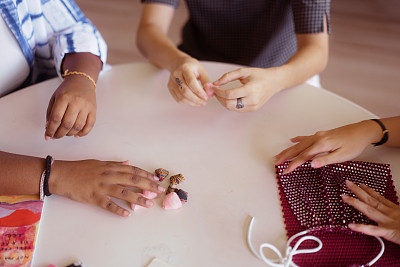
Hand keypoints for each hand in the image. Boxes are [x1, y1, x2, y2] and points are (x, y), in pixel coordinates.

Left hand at [45, 74, 96, 138]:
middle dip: (59, 134)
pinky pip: (89, 125)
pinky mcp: (93, 110)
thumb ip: (50, 113)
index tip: (48, 135)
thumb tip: (49, 128)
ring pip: (78, 126)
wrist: (82, 81)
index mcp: (64, 98)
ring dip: (70, 134)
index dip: (51, 129)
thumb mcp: (55, 97)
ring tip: (65, 134)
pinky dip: (83, 133)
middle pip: (67, 124)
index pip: (56, 118)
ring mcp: (86, 106)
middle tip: (55, 136)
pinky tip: (77, 134)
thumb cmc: (67, 90)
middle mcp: (76, 102)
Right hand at [50, 160, 165, 216]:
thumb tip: (127, 163)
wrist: (61, 174)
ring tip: (149, 203)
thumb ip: (114, 164)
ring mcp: (102, 187)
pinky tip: (127, 214)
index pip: (132, 170)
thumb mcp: (98, 162)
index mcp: (110, 167)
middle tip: (160, 190)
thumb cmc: (79, 168)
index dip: (146, 174)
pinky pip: (108, 205)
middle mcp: (109, 176)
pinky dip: (118, 209)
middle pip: (133, 180)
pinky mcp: (94, 197)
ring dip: (138, 198)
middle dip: (148, 185)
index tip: (156, 179)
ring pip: (124, 193)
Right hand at [167, 57, 208, 105]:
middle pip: (185, 91)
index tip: (206, 97)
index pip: (191, 82)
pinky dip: (187, 102)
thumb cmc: (191, 67)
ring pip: (181, 97)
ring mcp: (171, 82)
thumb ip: (206, 81)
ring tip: (200, 103)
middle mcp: (176, 75)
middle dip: (196, 99)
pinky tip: (193, 101)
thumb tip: (210, 93)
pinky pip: (178, 99)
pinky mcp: (170, 87)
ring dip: (192, 102)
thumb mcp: (201, 70)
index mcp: (185, 68)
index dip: (199, 91)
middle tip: (204, 102)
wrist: (178, 63)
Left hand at [212, 67, 280, 111]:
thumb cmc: (259, 75)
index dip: (218, 92)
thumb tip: (215, 83)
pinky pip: (237, 109)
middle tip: (215, 91)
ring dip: (223, 102)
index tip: (213, 87)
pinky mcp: (253, 109)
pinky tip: (228, 97)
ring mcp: (253, 106)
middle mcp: (252, 100)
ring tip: (220, 94)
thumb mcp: (243, 72)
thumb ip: (228, 76)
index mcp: (250, 90)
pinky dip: (230, 104)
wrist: (274, 82)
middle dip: (219, 98)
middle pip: (228, 104)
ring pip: (231, 108)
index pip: (229, 94)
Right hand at [274, 120, 381, 173]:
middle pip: (297, 149)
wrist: (362, 131)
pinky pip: (305, 137)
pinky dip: (297, 139)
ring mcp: (318, 135)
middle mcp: (317, 138)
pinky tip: (292, 140)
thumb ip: (326, 160)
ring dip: (288, 149)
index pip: (303, 157)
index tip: (285, 171)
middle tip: (275, 162)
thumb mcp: (342, 156)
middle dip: (285, 156)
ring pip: (299, 144)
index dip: (293, 165)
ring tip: (280, 155)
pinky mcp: (321, 135)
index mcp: (321, 145)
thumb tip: (311, 164)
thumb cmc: (354, 144)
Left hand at [341, 180, 399, 244]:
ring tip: (343, 197)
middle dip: (357, 191)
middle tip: (347, 183)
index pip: (379, 198)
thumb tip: (396, 207)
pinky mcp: (389, 232)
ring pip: (368, 210)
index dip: (369, 191)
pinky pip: (373, 230)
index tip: (361, 184)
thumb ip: (398, 209)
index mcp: (396, 210)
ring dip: (355, 203)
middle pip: (371, 200)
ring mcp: (388, 222)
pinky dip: (361, 228)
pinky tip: (350, 225)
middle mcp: (390, 214)